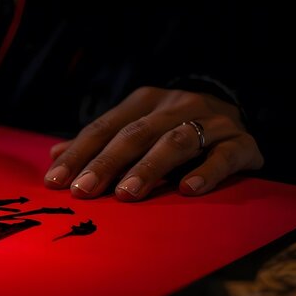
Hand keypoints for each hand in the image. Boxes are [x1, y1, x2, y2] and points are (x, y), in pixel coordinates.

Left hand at [44, 86, 263, 200]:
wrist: (235, 115)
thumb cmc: (173, 128)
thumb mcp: (136, 127)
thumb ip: (99, 143)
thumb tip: (54, 156)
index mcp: (145, 101)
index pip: (105, 127)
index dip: (79, 153)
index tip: (56, 180)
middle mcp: (176, 106)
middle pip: (135, 134)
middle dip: (106, 163)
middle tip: (84, 190)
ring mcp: (211, 121)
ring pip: (176, 142)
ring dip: (149, 168)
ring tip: (125, 194)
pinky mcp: (241, 142)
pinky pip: (224, 155)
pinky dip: (207, 171)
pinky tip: (188, 190)